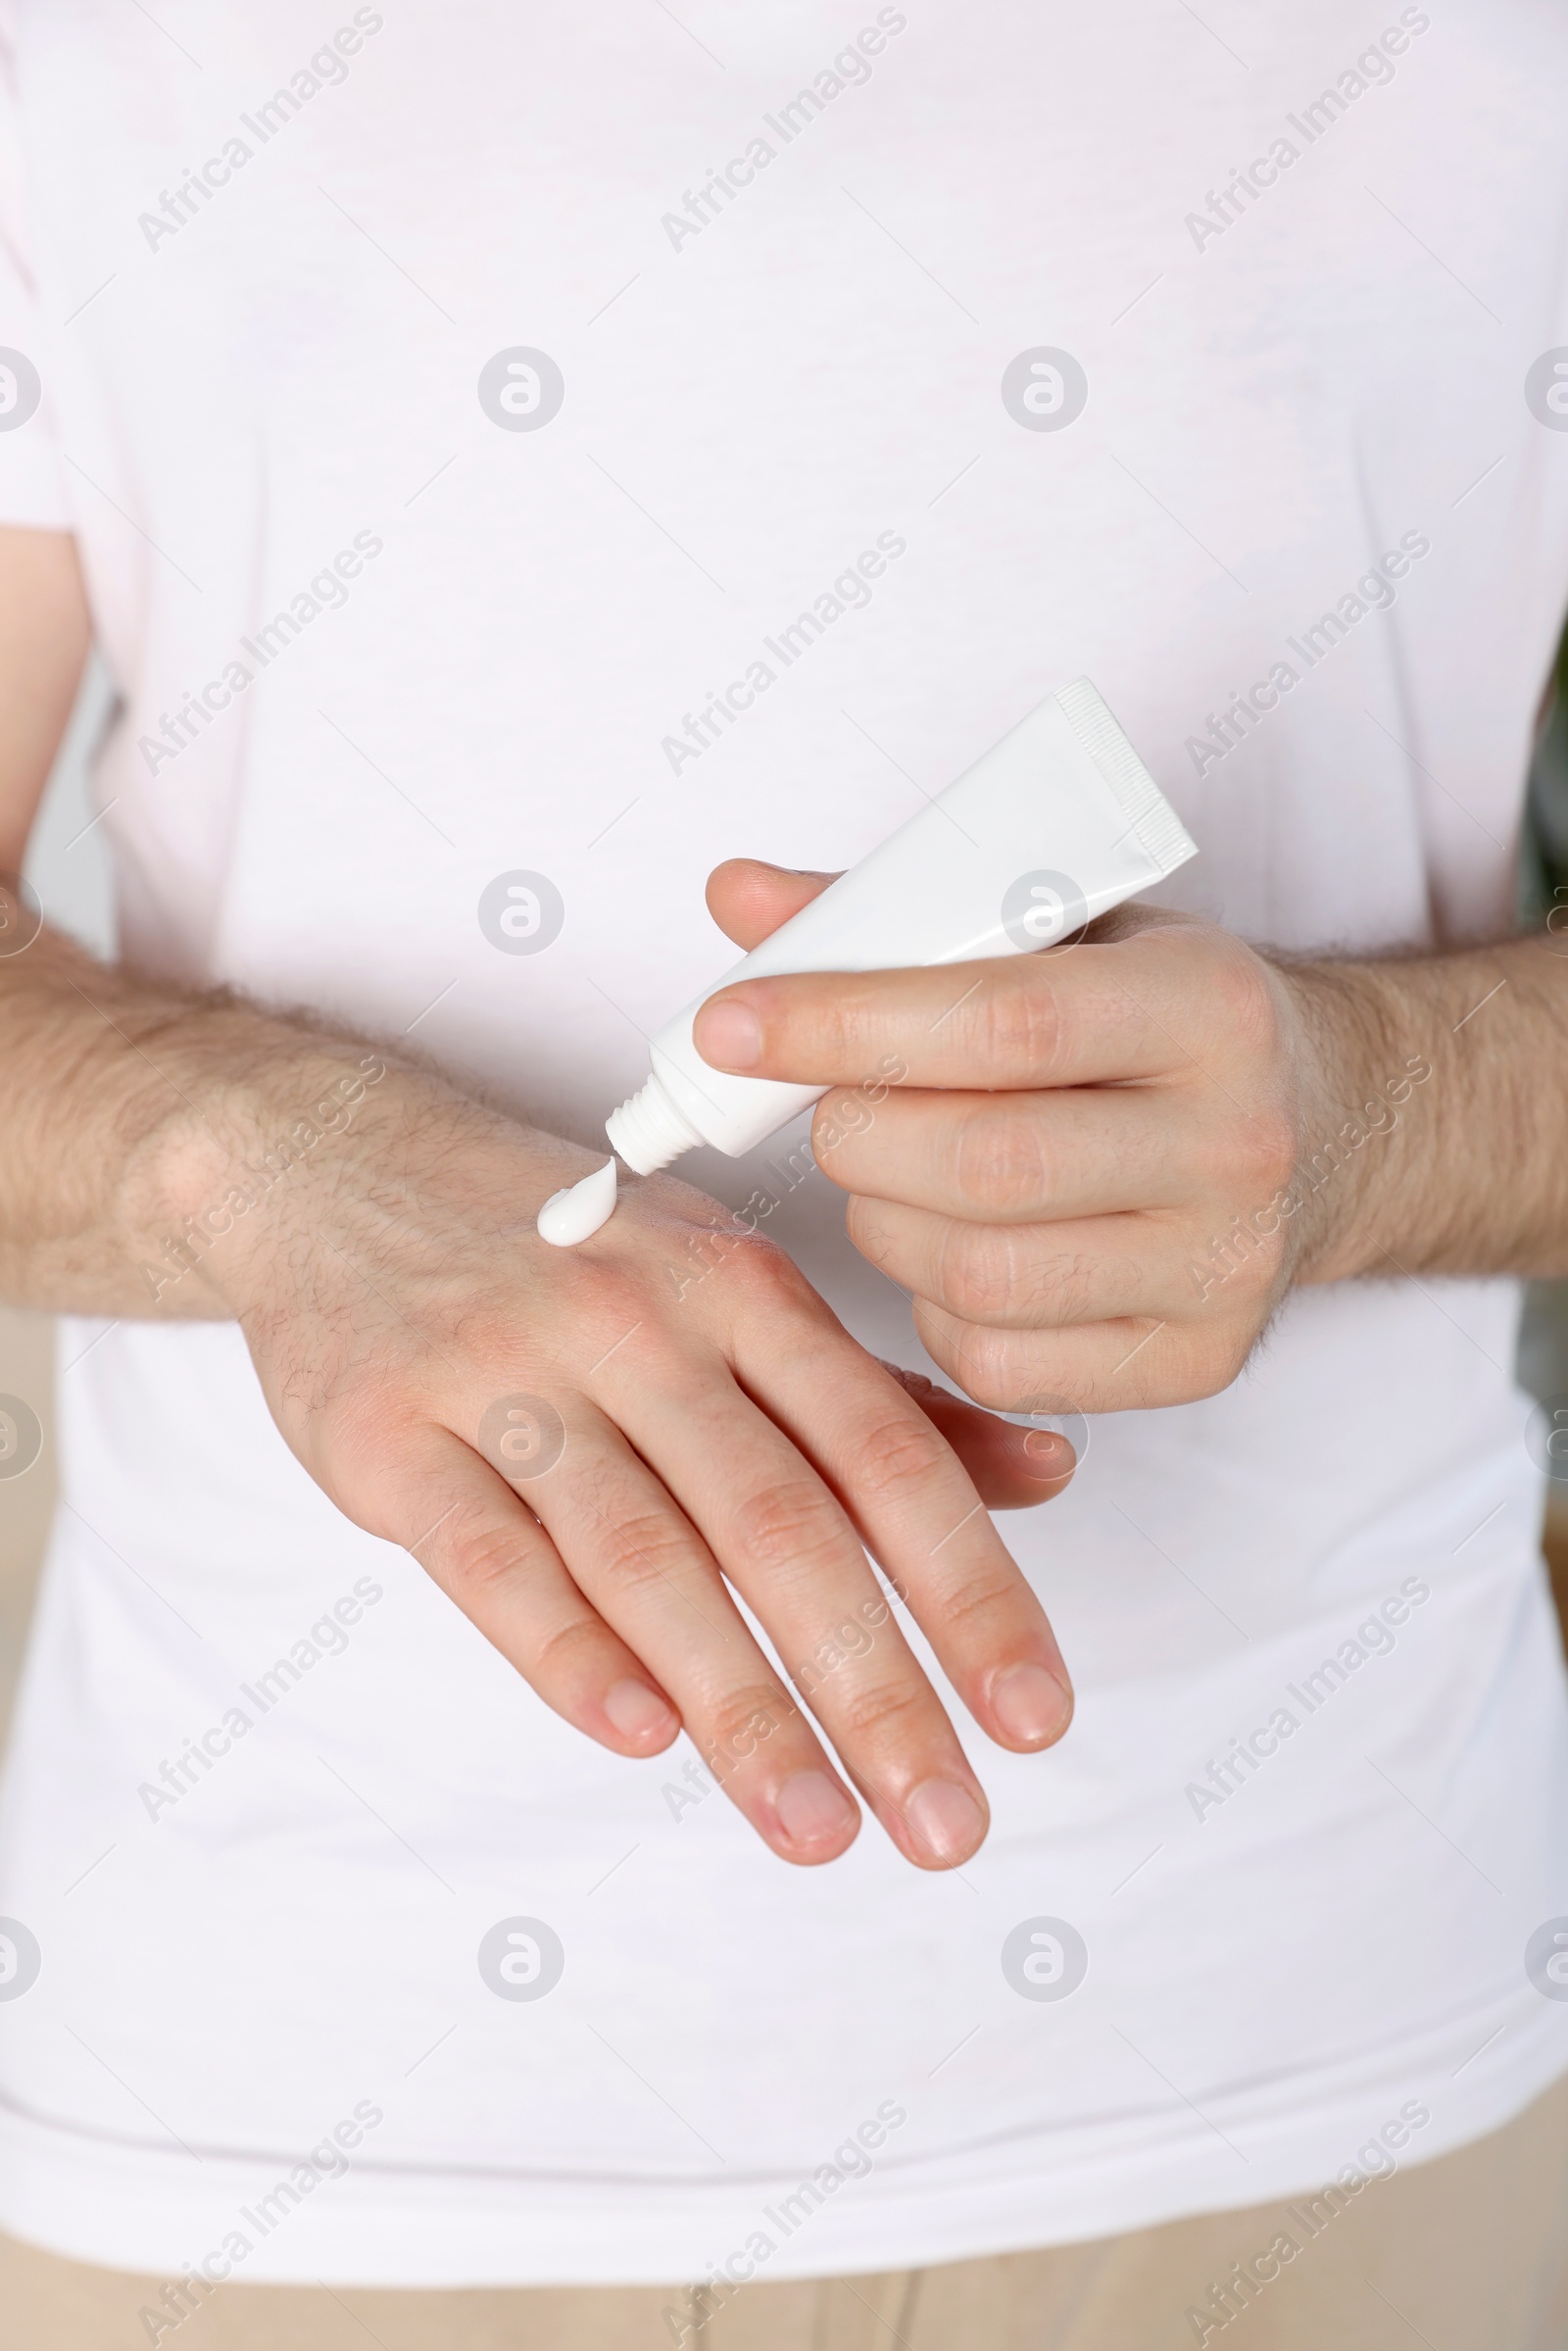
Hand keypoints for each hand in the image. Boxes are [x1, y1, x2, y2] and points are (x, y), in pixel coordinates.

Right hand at [190, 1053, 1075, 1870]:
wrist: (337, 1169)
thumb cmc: (563, 1252)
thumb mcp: (727, 1286)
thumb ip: (877, 1396)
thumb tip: (1049, 1473)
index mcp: (741, 1288)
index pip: (884, 1452)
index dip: (970, 1587)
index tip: (1031, 1714)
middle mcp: (638, 1323)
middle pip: (778, 1523)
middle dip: (874, 1687)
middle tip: (944, 1821)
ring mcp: (508, 1373)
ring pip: (645, 1556)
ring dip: (739, 1706)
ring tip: (817, 1827)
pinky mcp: (391, 1433)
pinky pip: (490, 1557)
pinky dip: (566, 1650)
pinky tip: (641, 1734)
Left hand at [696, 860, 1369, 1413]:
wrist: (1332, 1127)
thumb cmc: (1162, 1021)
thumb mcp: (1068, 930)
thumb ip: (906, 911)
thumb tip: (741, 896)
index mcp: (1209, 1006)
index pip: (1003, 1021)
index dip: (844, 1024)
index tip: (731, 1024)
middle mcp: (1236, 1143)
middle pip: (980, 1166)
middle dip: (854, 1135)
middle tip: (833, 1107)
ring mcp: (1224, 1268)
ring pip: (976, 1276)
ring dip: (884, 1224)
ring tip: (895, 1173)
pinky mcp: (1198, 1361)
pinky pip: (999, 1362)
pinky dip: (934, 1306)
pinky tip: (954, 1247)